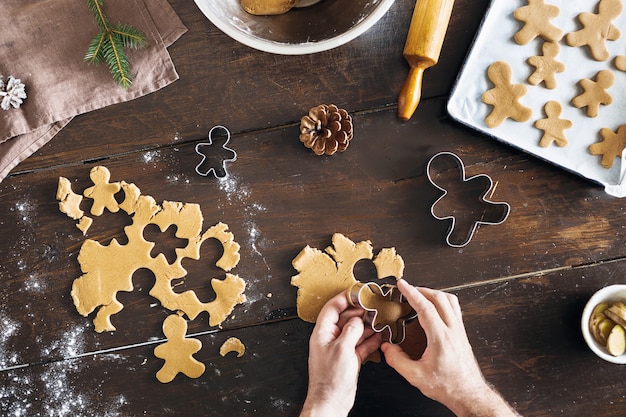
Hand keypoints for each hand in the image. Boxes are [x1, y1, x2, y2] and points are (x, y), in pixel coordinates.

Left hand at [300, 292, 382, 416]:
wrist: (331, 401)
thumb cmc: (330, 379)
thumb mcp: (342, 349)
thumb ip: (351, 331)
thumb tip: (358, 320)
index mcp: (322, 333)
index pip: (332, 308)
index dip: (344, 298)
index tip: (356, 292)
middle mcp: (330, 338)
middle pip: (345, 318)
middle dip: (359, 311)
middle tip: (373, 306)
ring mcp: (340, 348)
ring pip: (355, 331)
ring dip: (367, 325)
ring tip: (379, 319)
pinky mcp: (349, 358)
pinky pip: (361, 344)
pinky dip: (370, 339)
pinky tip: (380, 335)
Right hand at [381, 280, 517, 416]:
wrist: (468, 394)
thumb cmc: (447, 386)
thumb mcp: (416, 376)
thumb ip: (398, 360)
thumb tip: (386, 348)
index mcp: (441, 338)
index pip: (426, 307)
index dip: (412, 293)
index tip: (402, 284)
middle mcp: (453, 330)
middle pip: (439, 298)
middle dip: (421, 290)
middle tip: (408, 289)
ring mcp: (459, 331)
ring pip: (450, 300)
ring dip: (434, 293)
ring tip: (421, 295)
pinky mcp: (462, 334)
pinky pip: (454, 309)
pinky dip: (442, 302)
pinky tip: (434, 308)